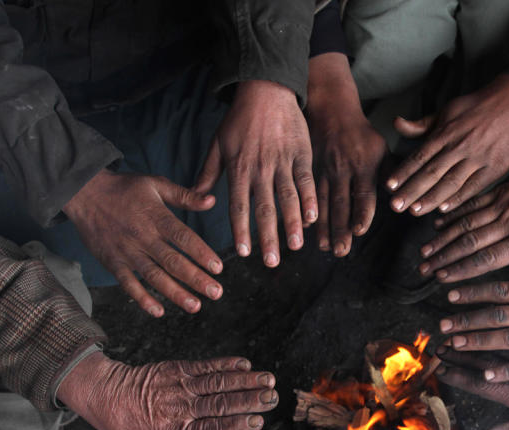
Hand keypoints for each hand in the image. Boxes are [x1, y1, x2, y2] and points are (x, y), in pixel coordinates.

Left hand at [57, 352, 277, 429]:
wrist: (106, 397)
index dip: (235, 425)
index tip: (257, 422)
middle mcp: (178, 409)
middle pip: (219, 404)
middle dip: (249, 400)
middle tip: (273, 398)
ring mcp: (178, 387)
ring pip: (216, 383)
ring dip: (245, 381)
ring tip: (268, 380)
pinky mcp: (176, 369)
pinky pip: (204, 366)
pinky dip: (225, 364)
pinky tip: (244, 364)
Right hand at [63, 169, 221, 316]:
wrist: (83, 192)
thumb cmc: (123, 188)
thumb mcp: (155, 184)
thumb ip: (185, 196)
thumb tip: (212, 200)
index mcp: (156, 217)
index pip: (183, 237)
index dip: (201, 253)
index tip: (218, 268)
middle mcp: (143, 237)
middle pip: (173, 261)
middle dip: (196, 279)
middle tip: (216, 293)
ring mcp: (127, 251)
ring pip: (154, 276)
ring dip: (175, 293)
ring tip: (195, 306)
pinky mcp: (112, 262)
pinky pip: (128, 283)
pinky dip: (142, 298)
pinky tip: (157, 311)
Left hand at [194, 80, 316, 266]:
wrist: (266, 88)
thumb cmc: (239, 118)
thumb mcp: (217, 144)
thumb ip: (207, 173)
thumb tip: (195, 199)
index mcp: (238, 169)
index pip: (238, 207)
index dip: (242, 231)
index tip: (245, 252)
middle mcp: (260, 169)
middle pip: (265, 209)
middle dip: (268, 238)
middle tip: (272, 262)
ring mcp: (282, 162)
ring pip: (288, 198)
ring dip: (292, 225)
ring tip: (296, 246)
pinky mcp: (301, 154)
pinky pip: (306, 181)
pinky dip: (310, 200)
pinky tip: (312, 218)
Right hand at [307, 53, 387, 256]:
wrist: (332, 110)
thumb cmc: (362, 135)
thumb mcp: (381, 148)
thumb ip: (391, 173)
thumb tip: (402, 197)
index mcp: (364, 165)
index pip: (363, 193)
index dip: (361, 212)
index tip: (359, 230)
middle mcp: (343, 170)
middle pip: (341, 203)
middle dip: (340, 229)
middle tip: (340, 251)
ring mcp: (324, 171)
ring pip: (322, 203)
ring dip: (323, 227)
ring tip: (325, 247)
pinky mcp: (310, 171)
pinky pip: (308, 195)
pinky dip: (307, 212)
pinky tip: (306, 229)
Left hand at [386, 74, 508, 214]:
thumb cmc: (478, 106)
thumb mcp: (448, 110)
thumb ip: (422, 123)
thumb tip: (396, 124)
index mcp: (446, 132)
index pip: (420, 155)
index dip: (404, 172)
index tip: (389, 186)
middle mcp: (460, 146)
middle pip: (431, 172)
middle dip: (411, 190)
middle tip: (395, 206)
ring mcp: (478, 157)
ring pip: (450, 182)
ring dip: (431, 198)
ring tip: (415, 211)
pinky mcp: (495, 167)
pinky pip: (474, 186)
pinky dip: (459, 198)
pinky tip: (444, 209)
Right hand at [419, 138, 508, 281]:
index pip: (489, 258)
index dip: (463, 269)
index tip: (443, 278)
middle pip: (471, 243)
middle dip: (444, 258)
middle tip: (424, 270)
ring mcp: (505, 205)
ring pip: (466, 223)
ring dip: (443, 238)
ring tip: (424, 252)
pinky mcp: (502, 191)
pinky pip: (472, 204)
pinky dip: (453, 215)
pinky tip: (437, 225)